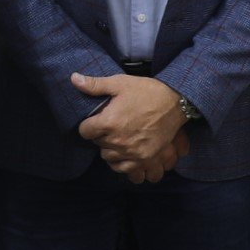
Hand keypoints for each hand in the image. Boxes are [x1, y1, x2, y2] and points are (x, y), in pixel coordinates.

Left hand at [70, 72, 186, 178]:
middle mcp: (118, 140)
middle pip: (97, 145)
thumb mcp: (120, 83)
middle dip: (101, 136)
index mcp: (109, 122)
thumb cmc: (146, 91)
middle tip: (111, 128)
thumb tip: (73, 79)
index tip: (96, 121)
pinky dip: (123, 164)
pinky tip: (125, 155)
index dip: (89, 125)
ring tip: (118, 140)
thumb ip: (95, 85)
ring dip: (111, 150)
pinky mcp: (144, 159)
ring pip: (109, 158)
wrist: (175, 102)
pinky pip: (126, 170)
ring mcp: (131, 152)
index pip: (85, 131)